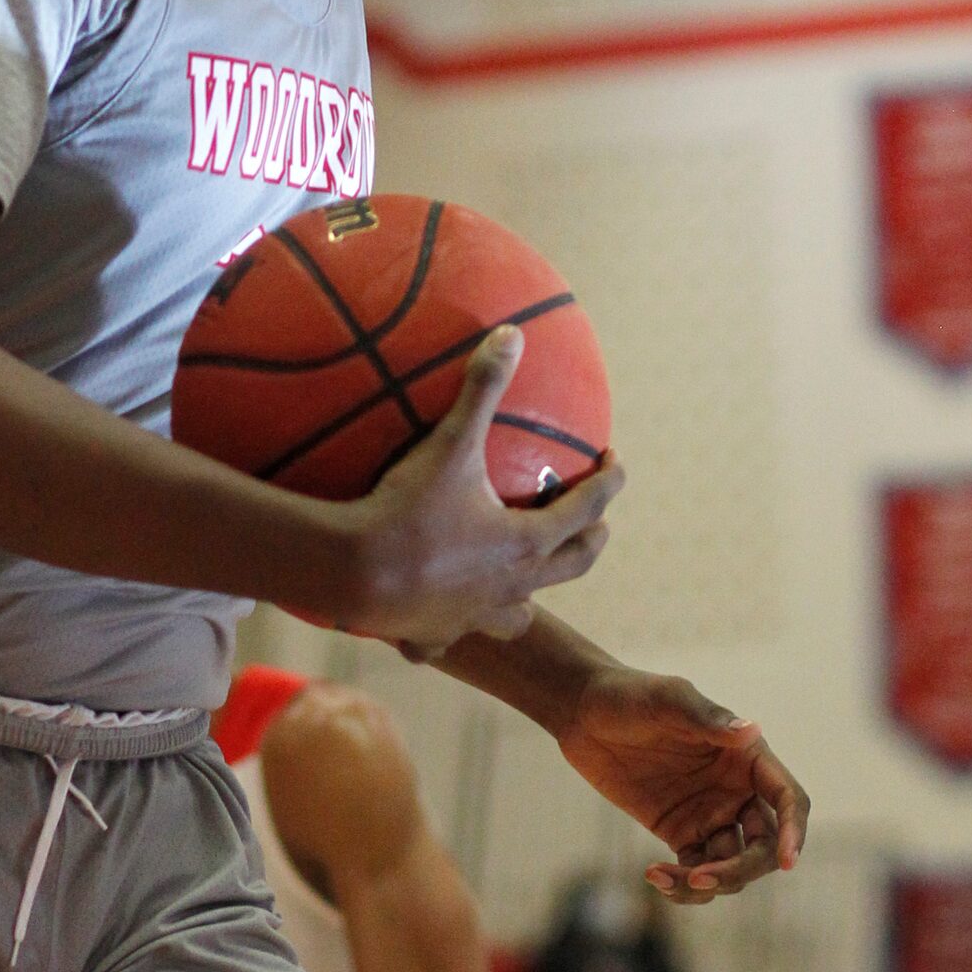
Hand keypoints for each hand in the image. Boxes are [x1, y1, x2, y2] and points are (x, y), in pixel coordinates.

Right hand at [346, 327, 624, 658]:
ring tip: (525, 579)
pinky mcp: (434, 635)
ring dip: (530, 595)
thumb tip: (512, 334)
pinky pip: (451, 637)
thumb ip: (482, 387)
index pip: (587, 510)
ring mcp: (473, 617)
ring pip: (520, 616)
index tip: (616, 464)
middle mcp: (511, 587)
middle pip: (571, 566)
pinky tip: (438, 618)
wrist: (355, 573)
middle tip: (594, 521)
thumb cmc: (409, 509)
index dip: (608, 483)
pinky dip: (452, 626)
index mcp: (526, 543)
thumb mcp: (450, 443)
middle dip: (589, 541)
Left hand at [555, 668, 809, 903]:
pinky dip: (683, 885)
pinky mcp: (679, 832)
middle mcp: (735, 789)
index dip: (795, 831)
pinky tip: (654, 876)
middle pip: (765, 846)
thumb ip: (707, 718)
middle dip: (742, 869)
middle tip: (701, 877)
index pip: (788, 799)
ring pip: (730, 866)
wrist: (582, 710)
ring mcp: (709, 814)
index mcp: (745, 756)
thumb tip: (752, 730)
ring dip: (709, 884)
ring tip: (664, 878)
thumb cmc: (630, 694)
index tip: (787, 861)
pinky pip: (695, 871)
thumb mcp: (667, 700)